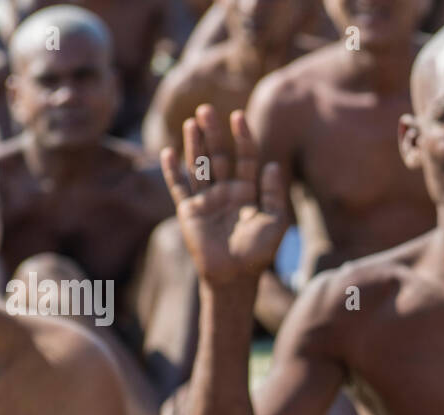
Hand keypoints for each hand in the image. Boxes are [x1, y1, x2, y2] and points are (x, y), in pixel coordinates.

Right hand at [160, 105, 287, 285]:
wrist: (235, 276)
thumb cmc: (259, 252)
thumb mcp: (275, 222)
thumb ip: (274, 194)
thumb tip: (271, 165)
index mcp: (248, 192)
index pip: (245, 158)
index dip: (243, 137)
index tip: (239, 116)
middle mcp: (226, 192)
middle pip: (218, 156)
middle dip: (213, 133)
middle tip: (207, 109)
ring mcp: (206, 200)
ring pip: (198, 166)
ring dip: (193, 144)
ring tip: (191, 122)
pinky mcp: (189, 211)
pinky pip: (178, 187)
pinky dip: (172, 171)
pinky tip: (168, 152)